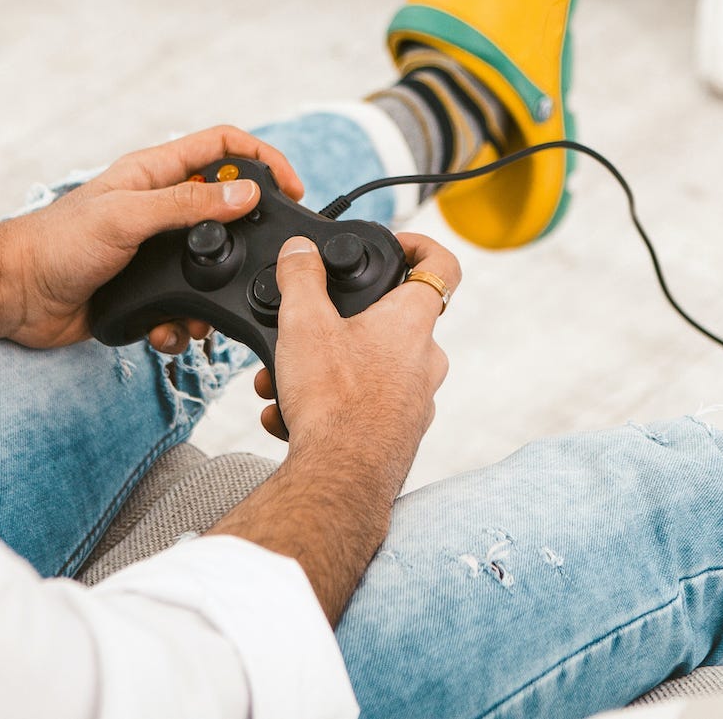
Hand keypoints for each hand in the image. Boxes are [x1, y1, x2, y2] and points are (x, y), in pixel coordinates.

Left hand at [0, 125, 306, 350]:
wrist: (14, 295)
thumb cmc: (56, 243)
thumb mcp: (128, 216)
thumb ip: (188, 204)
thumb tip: (246, 192)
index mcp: (155, 173)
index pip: (223, 146)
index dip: (262, 157)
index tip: (291, 186)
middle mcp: (158, 207)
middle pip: (224, 209)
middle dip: (245, 238)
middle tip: (263, 261)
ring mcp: (152, 249)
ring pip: (208, 266)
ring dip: (212, 295)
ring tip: (204, 317)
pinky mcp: (144, 289)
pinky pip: (182, 304)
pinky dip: (182, 323)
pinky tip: (169, 331)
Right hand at [252, 232, 455, 449]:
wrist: (340, 478)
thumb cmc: (333, 399)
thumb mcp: (305, 323)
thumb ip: (301, 278)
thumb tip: (300, 250)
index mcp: (412, 322)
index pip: (442, 265)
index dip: (421, 244)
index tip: (394, 245)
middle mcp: (425, 359)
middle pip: (390, 322)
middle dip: (340, 324)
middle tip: (303, 332)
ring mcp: (417, 399)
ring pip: (369, 367)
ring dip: (323, 369)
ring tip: (280, 383)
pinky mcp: (399, 433)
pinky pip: (364, 406)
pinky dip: (329, 405)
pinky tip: (289, 417)